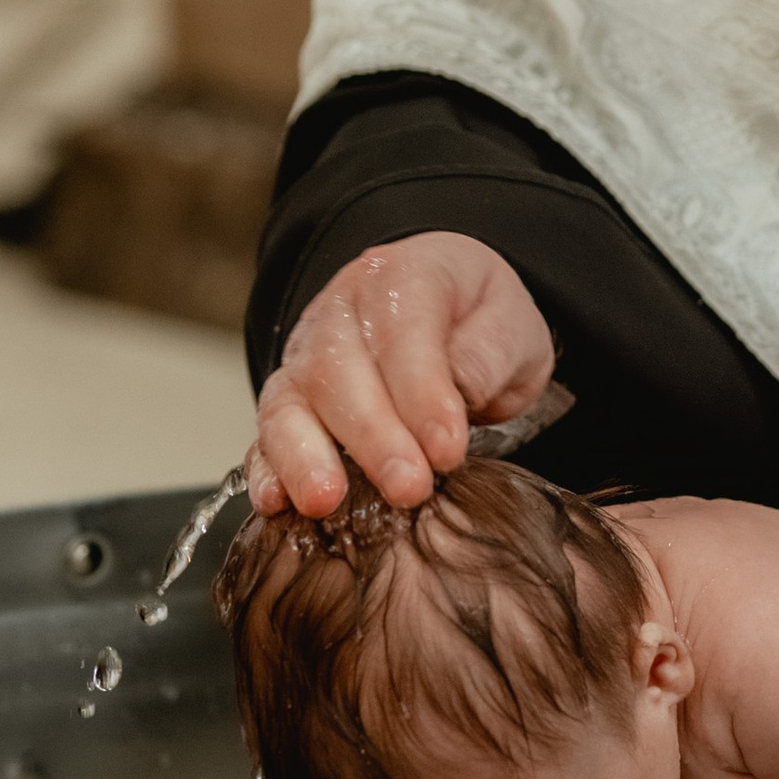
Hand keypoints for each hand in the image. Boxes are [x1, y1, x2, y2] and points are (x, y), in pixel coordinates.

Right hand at [250, 234, 552, 514]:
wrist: (452, 315)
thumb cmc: (480, 323)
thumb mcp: (511, 326)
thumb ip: (489, 354)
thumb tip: (459, 393)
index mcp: (403, 275)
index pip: (402, 332)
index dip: (422, 394)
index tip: (448, 450)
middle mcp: (340, 311)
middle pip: (337, 369)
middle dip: (373, 436)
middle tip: (409, 488)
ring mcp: (305, 356)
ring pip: (289, 401)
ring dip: (304, 457)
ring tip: (325, 502)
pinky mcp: (290, 403)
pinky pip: (268, 434)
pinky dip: (268, 469)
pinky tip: (276, 502)